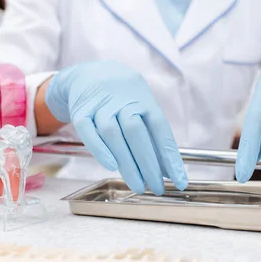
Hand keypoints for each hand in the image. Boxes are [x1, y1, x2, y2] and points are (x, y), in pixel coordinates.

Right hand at [45, 61, 187, 194]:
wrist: (90, 74)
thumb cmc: (123, 98)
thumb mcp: (141, 108)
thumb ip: (153, 137)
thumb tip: (169, 171)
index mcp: (144, 100)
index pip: (160, 129)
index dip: (170, 157)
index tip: (180, 181)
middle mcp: (123, 100)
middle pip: (136, 132)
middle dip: (149, 164)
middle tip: (157, 188)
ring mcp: (100, 105)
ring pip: (113, 133)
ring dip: (126, 162)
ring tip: (138, 185)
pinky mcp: (80, 111)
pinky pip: (88, 131)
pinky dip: (99, 149)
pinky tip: (111, 166)